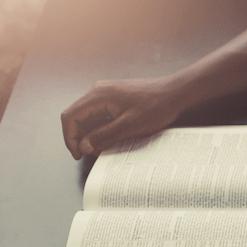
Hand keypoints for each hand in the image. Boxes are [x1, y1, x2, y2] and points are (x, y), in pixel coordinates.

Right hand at [61, 77, 183, 159]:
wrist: (175, 93)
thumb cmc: (156, 107)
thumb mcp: (130, 126)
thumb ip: (104, 136)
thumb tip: (83, 146)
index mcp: (97, 96)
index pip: (70, 117)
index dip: (69, 138)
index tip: (78, 155)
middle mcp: (98, 92)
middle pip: (76, 116)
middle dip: (77, 137)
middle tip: (86, 155)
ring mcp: (107, 93)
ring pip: (88, 116)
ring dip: (89, 133)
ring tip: (98, 149)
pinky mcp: (116, 98)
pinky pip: (99, 114)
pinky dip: (99, 127)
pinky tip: (108, 139)